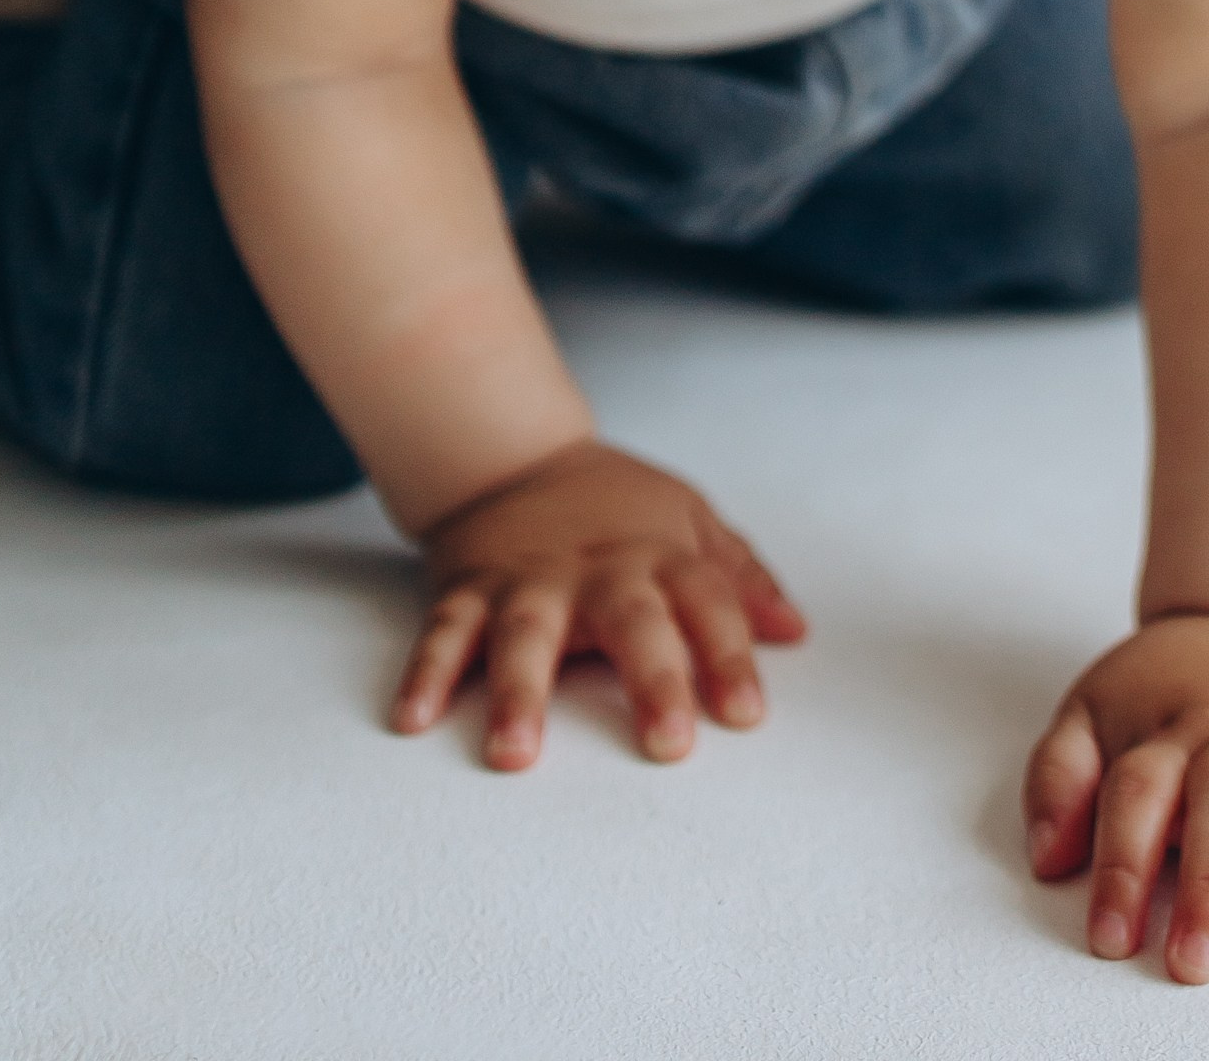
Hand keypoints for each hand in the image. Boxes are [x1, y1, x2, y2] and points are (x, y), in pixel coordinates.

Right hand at [390, 440, 807, 771]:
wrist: (514, 454)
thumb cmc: (614, 506)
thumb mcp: (687, 520)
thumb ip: (739, 576)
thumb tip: (795, 630)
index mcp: (659, 555)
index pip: (709, 602)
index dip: (731, 656)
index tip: (749, 714)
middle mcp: (598, 570)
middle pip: (633, 620)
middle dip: (653, 679)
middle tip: (669, 745)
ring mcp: (529, 581)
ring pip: (526, 635)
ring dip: (519, 693)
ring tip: (515, 755)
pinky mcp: (468, 590)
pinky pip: (444, 632)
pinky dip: (426, 673)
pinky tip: (413, 719)